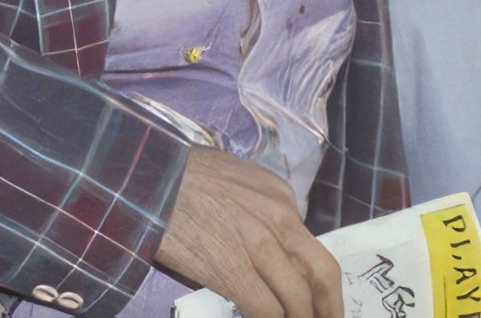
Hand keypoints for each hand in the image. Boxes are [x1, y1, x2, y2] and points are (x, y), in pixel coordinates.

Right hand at [156, 147, 342, 317]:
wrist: (150, 177)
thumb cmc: (184, 176)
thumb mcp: (240, 178)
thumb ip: (263, 207)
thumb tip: (272, 239)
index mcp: (283, 197)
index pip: (313, 249)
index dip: (320, 283)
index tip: (318, 301)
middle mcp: (281, 220)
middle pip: (321, 275)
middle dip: (330, 308)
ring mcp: (259, 247)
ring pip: (298, 300)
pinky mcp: (233, 270)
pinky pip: (265, 310)